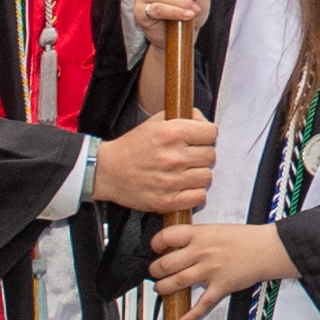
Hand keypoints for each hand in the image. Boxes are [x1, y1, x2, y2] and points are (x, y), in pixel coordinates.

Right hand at [92, 111, 221, 216]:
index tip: (199, 139)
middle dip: (202, 154)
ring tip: (185, 172)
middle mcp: (174, 157)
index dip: (206, 135)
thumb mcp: (155, 122)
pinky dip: (194, 193)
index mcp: (171, 133)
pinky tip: (184, 187)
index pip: (211, 133)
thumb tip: (203, 121)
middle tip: (190, 157)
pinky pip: (199, 197)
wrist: (107, 171)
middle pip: (211, 155)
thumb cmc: (132, 146)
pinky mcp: (167, 201)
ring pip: (207, 176)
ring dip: (199, 174)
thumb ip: (183, 117)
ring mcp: (171, 181)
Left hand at [150, 217, 293, 307]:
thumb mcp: (216, 229)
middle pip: (167, 263)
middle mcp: (202, 252)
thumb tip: (178, 243)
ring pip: (178, 282)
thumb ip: (197, 236)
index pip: (168, 236)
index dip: (156, 243)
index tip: (155, 248)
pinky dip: (191, 314)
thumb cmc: (244, 238)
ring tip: (160, 289)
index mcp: (200, 235)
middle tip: (154, 272)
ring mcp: (210, 271)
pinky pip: (202, 303)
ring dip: (164, 288)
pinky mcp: (221, 286)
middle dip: (156, 270)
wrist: (267, 249)